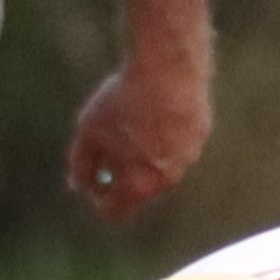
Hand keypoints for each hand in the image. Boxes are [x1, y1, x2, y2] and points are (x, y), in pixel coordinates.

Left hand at [66, 55, 209, 221]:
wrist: (168, 69)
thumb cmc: (123, 103)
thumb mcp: (89, 134)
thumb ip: (82, 166)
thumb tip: (78, 187)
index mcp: (139, 185)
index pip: (114, 211)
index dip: (96, 199)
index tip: (89, 177)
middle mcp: (168, 180)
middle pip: (140, 189)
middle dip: (122, 173)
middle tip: (108, 142)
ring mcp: (189, 156)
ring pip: (162, 164)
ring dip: (145, 151)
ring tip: (132, 118)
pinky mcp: (201, 133)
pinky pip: (179, 141)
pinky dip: (165, 132)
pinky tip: (154, 106)